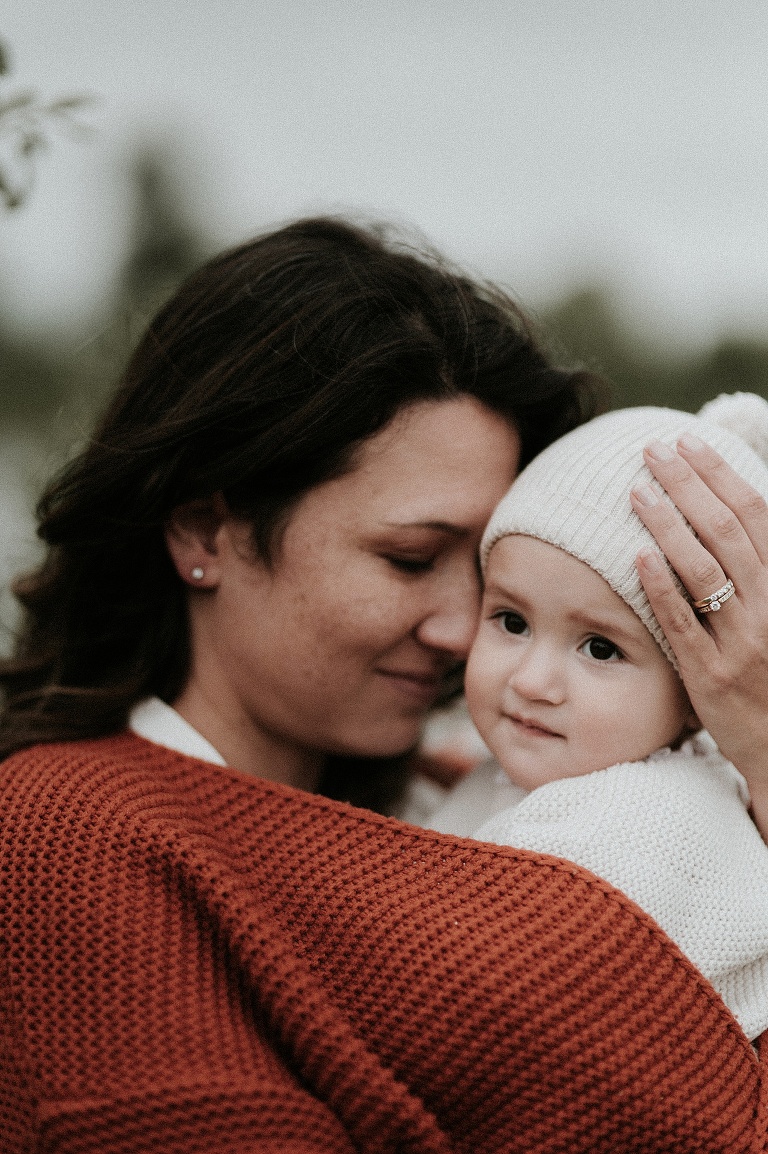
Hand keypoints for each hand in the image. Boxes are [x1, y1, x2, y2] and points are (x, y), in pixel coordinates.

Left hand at [630, 432, 767, 838]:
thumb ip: (756, 563)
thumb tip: (734, 509)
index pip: (756, 513)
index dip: (719, 474)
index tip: (687, 442)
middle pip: (727, 531)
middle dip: (688, 484)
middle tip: (651, 450)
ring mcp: (743, 642)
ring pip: (705, 570)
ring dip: (668, 524)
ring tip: (637, 490)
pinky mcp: (711, 675)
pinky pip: (683, 624)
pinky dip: (661, 587)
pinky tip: (636, 555)